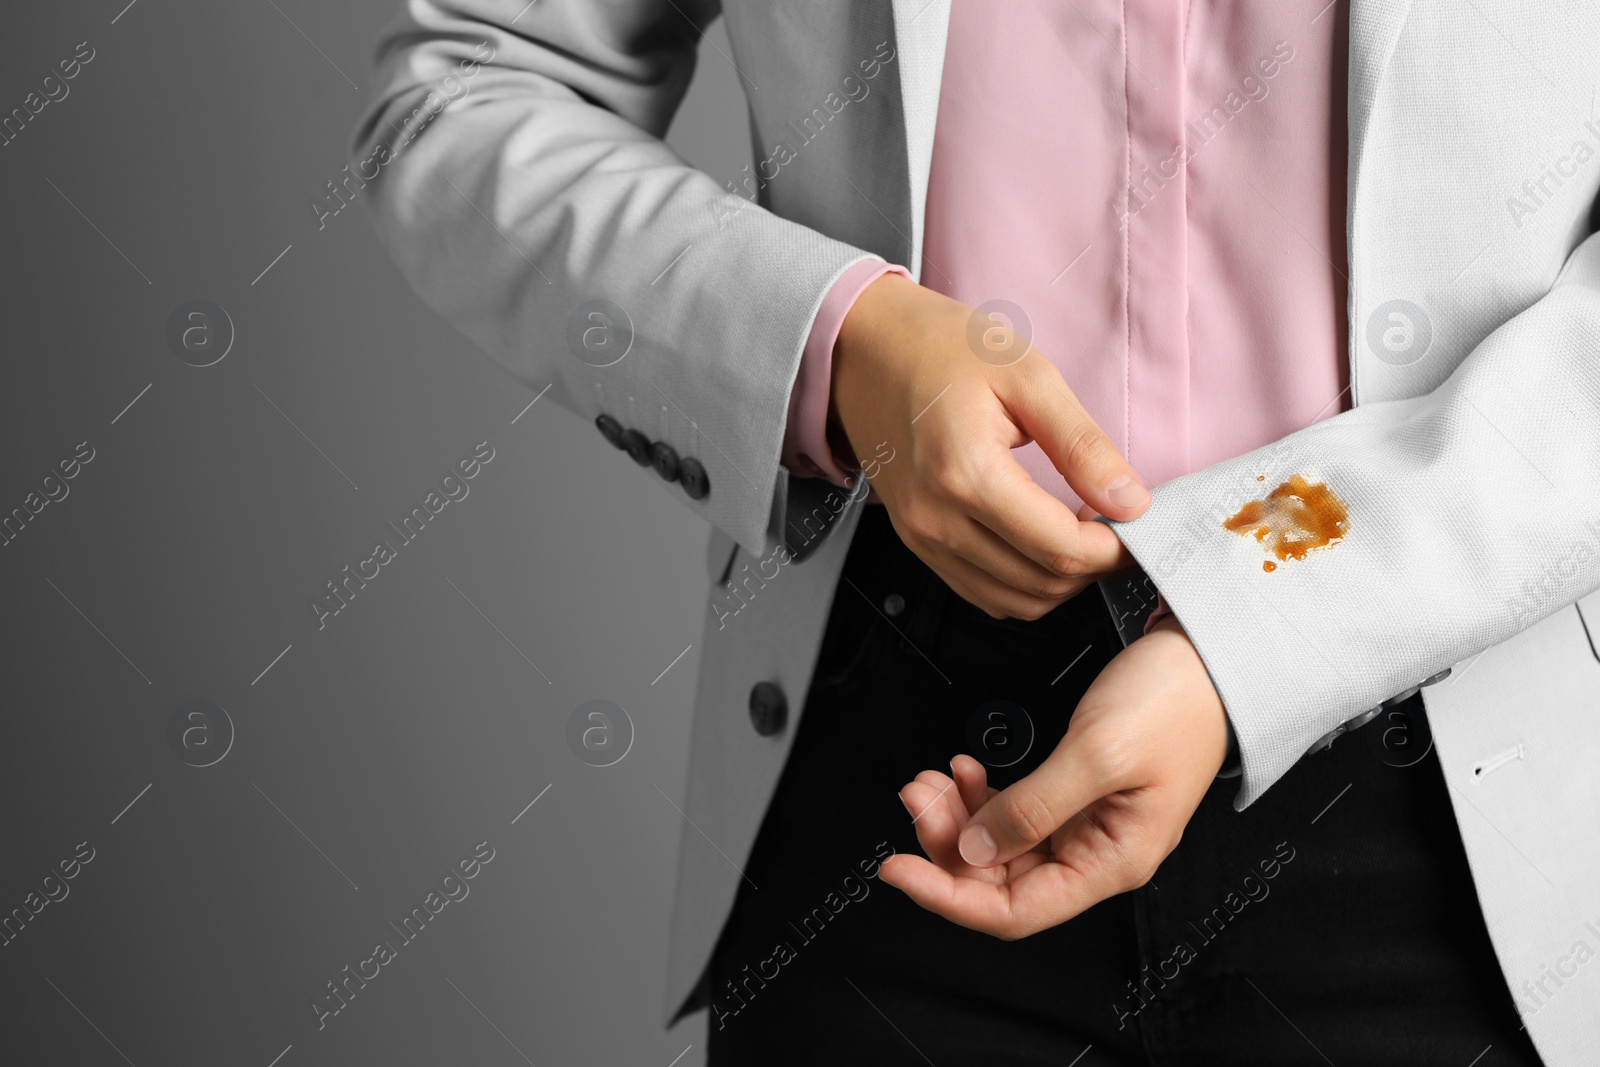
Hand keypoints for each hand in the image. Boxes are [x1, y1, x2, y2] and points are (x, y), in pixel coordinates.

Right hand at [830, 273, 1148, 619]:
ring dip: (1061, 581)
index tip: (1139, 525)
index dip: (1113, 549)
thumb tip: (1131, 501)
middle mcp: (935, 518)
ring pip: (1014, 601)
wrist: (864, 349)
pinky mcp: (916, 541)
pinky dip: (1024, 583)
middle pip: (1040, 583)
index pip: (1059, 548)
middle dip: (1093, 567)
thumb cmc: (940, 348)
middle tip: (1118, 526)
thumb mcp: (1028, 375)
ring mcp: (920, 536)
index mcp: (965, 473)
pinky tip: (1042, 542)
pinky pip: (983, 592)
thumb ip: (1082, 445)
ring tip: (1084, 533)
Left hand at [879, 615, 1227, 937]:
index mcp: (1112, 862)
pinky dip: (981, 793)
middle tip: (915, 797)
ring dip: (958, 815)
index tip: (898, 869)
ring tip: (930, 779)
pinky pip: (1014, 812)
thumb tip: (976, 849)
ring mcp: (1085, 824)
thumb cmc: (1175, 702)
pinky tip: (963, 769)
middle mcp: (1097, 853)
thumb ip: (1033, 807)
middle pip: (1000, 879)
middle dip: (947, 841)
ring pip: (1001, 844)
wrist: (1205, 656)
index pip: (1015, 911)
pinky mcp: (1075, 794)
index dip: (949, 897)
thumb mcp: (1097, 753)